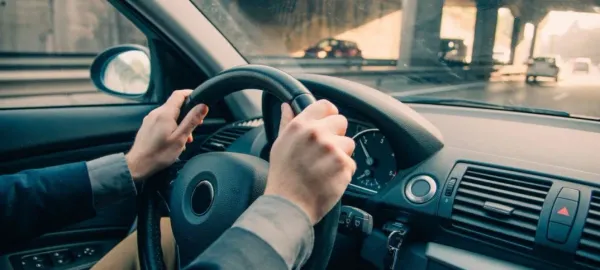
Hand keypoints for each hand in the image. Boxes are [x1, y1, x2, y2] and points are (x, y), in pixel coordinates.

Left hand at [126, 90, 208, 181]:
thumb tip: (203, 107)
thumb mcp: (180, 138)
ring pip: (169, 114)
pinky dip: (171, 126)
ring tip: (184, 138)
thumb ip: (192, 120)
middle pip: (175, 105)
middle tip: (195, 126)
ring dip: (180, 122)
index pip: (179, 94)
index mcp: (165, 114)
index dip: (190, 94)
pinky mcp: (147, 126)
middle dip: (187, 114)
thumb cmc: (159, 154)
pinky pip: (162, 121)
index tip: (199, 99)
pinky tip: (173, 139)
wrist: (138, 165)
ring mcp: (150, 119)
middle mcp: (156, 113)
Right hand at [265, 100, 355, 223]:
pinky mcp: (343, 165)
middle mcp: (316, 134)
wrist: (288, 205)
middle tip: (324, 153)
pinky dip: (343, 173)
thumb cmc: (283, 177)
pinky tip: (329, 179)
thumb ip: (287, 123)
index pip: (326, 106)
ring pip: (349, 144)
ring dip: (341, 155)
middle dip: (336, 136)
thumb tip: (287, 106)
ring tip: (325, 168)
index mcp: (300, 126)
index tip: (327, 125)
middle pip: (342, 122)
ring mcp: (331, 149)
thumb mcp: (280, 145)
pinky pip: (351, 164)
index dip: (329, 116)